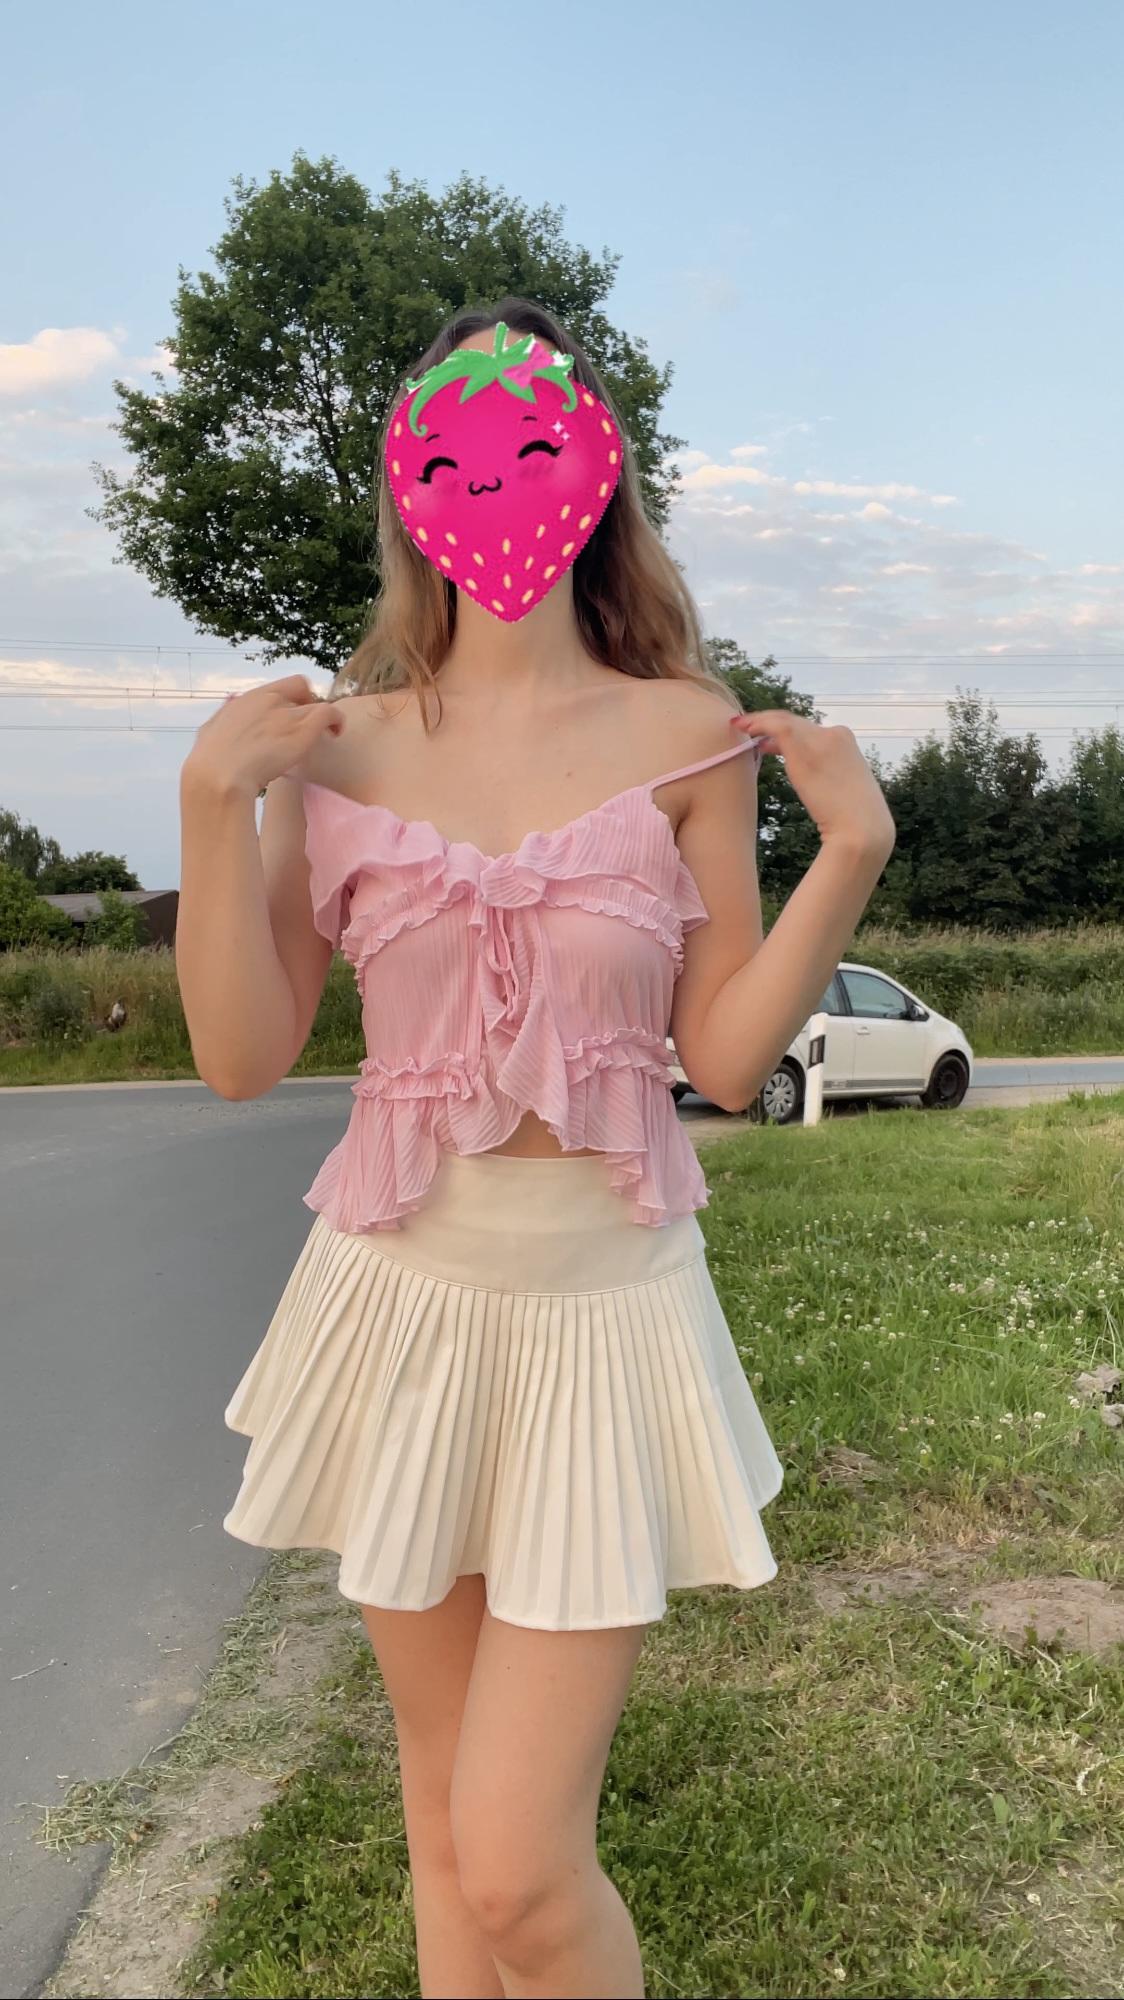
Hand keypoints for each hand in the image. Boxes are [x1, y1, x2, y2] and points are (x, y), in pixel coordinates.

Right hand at [183, 674, 344, 801]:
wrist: (219, 773)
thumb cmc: (211, 759)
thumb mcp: (212, 728)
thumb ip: (226, 715)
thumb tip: (230, 703)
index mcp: (250, 699)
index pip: (283, 686)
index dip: (293, 698)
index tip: (293, 715)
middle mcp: (270, 700)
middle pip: (301, 691)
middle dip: (307, 707)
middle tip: (306, 728)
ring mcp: (287, 714)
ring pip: (317, 704)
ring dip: (323, 718)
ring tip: (326, 734)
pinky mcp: (302, 731)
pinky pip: (329, 714)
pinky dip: (337, 721)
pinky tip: (336, 734)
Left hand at [729, 709, 894, 851]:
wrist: (861, 827)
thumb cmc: (854, 820)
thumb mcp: (841, 789)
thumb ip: (824, 774)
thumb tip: (804, 771)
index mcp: (845, 743)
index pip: (809, 730)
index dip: (786, 731)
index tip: (768, 740)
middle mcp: (834, 734)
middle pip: (796, 722)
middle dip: (770, 722)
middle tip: (748, 726)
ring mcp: (820, 738)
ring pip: (783, 720)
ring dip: (759, 721)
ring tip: (740, 725)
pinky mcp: (804, 747)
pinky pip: (776, 727)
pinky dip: (758, 723)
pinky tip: (744, 727)